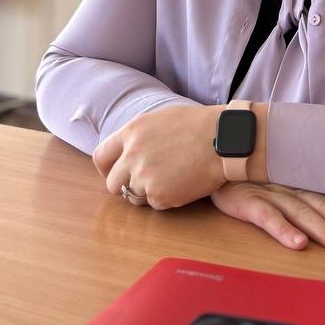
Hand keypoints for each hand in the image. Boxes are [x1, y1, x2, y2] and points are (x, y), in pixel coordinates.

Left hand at [93, 105, 224, 209]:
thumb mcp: (160, 119)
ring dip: (148, 193)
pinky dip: (167, 199)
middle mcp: (132, 155)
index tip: (116, 174)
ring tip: (172, 179)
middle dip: (126, 186)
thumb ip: (138, 136)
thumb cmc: (198, 126)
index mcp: (132, 132)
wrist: (224, 138)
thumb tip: (126, 151)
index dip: (106, 169)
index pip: (101, 156)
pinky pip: (155, 205)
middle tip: (145, 183)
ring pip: (134, 197)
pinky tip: (183, 184)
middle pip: (112, 183)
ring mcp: (145, 176)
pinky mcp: (160, 195)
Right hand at [211, 182, 324, 253]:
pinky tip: (298, 244)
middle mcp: (293, 186)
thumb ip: (312, 195)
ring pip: (302, 212)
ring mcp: (270, 192)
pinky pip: (266, 215)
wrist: (214, 153)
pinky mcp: (246, 199)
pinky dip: (283, 229)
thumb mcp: (286, 181)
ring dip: (324, 230)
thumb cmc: (255, 175)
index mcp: (305, 182)